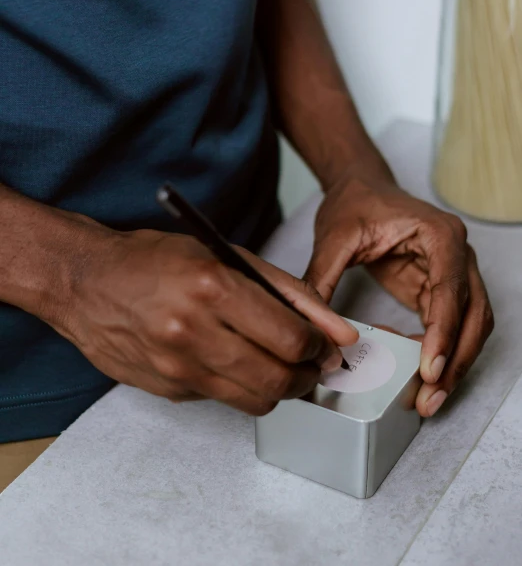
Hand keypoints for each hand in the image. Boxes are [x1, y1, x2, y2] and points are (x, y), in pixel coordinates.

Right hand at [57, 229, 357, 415]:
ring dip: (280, 386)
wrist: (87, 283)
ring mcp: (177, 367)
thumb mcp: (226, 254)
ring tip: (278, 364)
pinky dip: (239, 385)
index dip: (319, 346)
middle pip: (279, 379)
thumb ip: (287, 291)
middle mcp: (192, 331)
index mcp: (212, 286)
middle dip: (308, 374)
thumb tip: (338, 330)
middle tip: (311, 361)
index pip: (290, 338)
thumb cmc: (156, 259)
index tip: (322, 342)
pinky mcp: (168, 390)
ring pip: (256, 400)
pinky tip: (229, 360)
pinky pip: (224, 400)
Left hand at [305, 172, 493, 417]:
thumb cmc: (355, 202)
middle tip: (429, 396)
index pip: (451, 288)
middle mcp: (457, 253)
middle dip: (456, 359)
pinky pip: (451, 325)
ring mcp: (453, 271)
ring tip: (428, 398)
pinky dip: (441, 352)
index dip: (445, 331)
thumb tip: (312, 326)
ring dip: (455, 362)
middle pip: (474, 314)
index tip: (431, 366)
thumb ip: (322, 279)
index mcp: (439, 234)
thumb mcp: (334, 237)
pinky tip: (420, 374)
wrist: (360, 186)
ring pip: (471, 325)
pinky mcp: (437, 287)